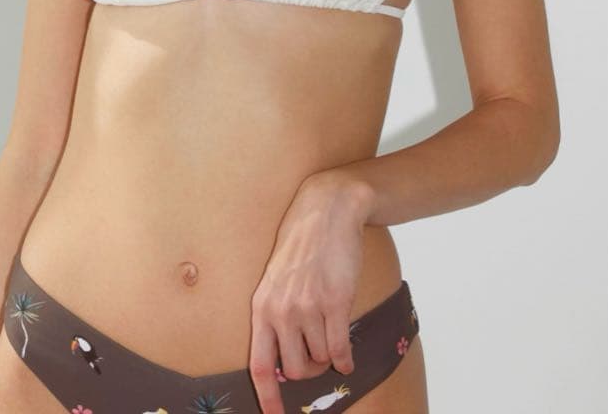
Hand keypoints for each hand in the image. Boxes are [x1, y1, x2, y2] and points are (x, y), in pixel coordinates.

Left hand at [247, 171, 373, 413]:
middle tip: (317, 355)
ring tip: (330, 334)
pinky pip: (339, 349)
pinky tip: (347, 355)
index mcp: (262, 307)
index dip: (267, 398)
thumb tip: (282, 362)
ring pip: (320, 359)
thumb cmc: (301, 247)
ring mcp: (308, 307)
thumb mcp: (275, 280)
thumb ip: (275, 316)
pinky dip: (345, 358)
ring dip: (328, 355)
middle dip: (308, 369)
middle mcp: (281, 310)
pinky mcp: (334, 301)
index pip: (259, 366)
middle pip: (294, 370)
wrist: (325, 212)